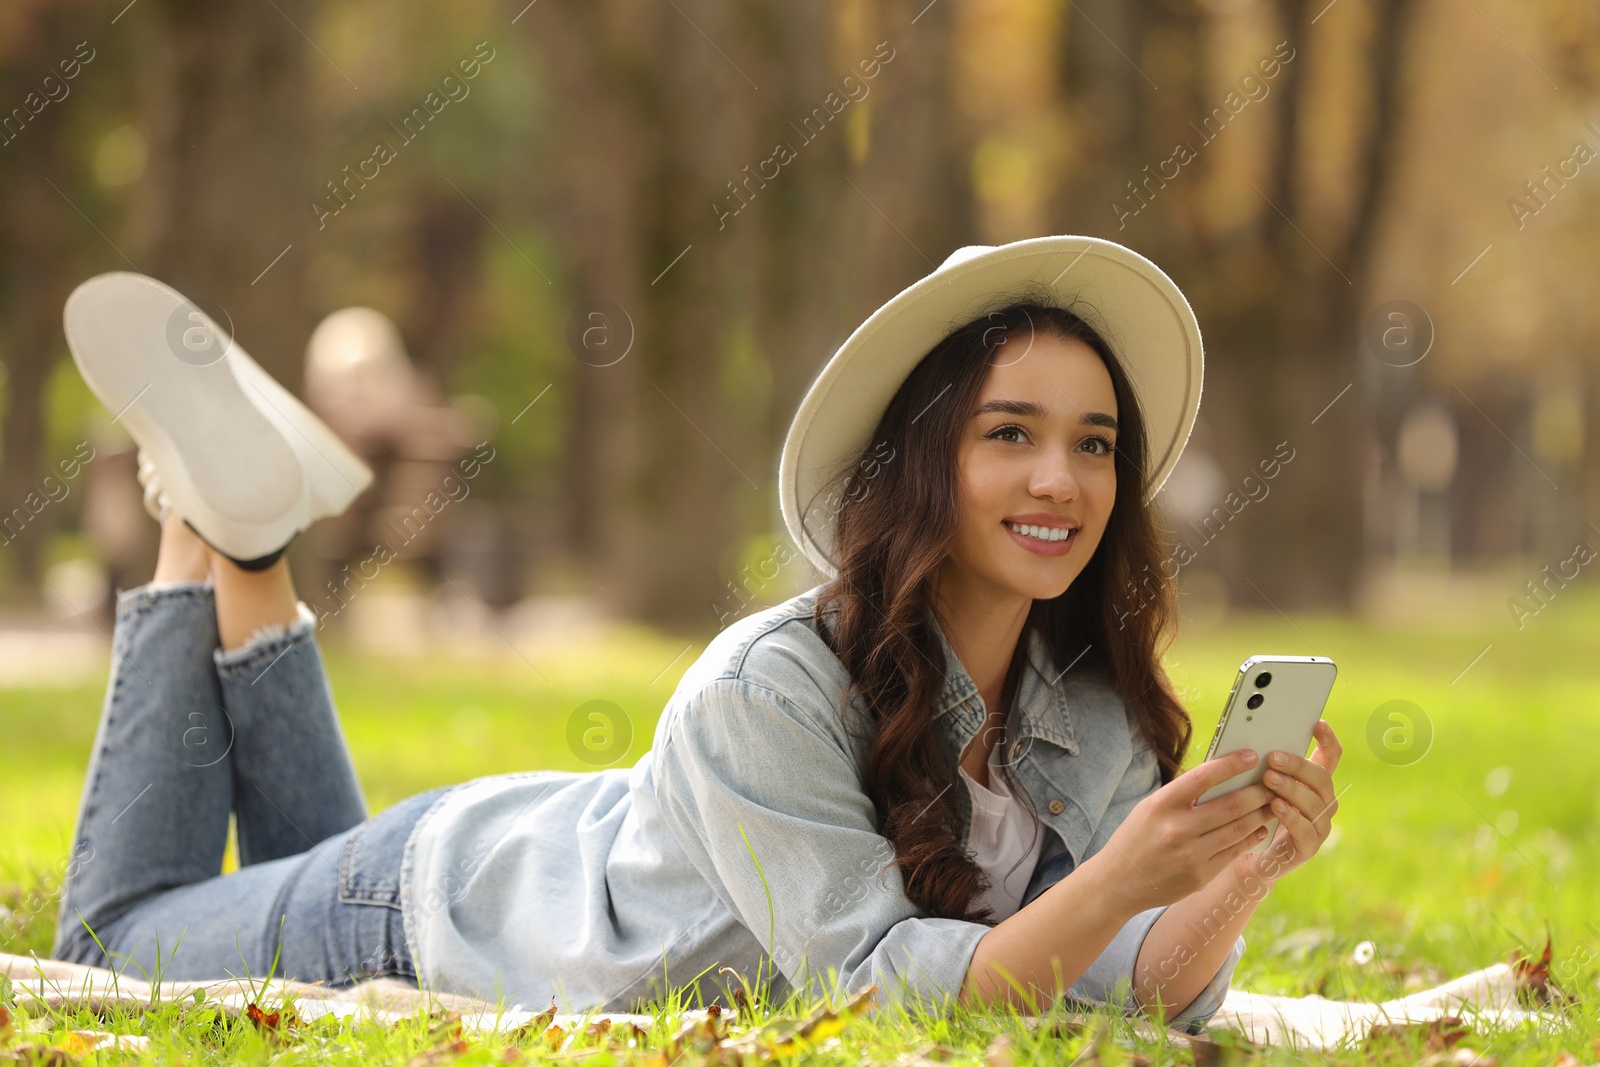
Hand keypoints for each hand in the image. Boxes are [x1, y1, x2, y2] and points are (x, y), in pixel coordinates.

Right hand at [1093, 748, 1276, 913]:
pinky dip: (1251, 838)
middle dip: (1258, 792)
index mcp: (1161, 805)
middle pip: (1231, 805)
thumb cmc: (1137, 838)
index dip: (1231, 764)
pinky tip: (1260, 828)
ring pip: (1238, 829)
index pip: (1203, 777)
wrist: (1118, 882)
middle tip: (1274, 782)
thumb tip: (1222, 777)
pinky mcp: (1201, 876)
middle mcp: (1177, 829)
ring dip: (1261, 814)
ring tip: (1273, 803)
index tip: (1251, 755)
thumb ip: (1182, 796)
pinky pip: (1234, 852)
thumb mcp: (1150, 808)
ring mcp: (1191, 855)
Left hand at [1234, 719, 1341, 884]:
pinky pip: (1306, 830)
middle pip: (1321, 777)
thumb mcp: (1255, 785)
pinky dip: (1291, 816)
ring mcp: (1319, 825)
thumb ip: (1261, 766)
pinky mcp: (1309, 847)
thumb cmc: (1250, 813)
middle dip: (1297, 765)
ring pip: (1315, 803)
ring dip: (1292, 788)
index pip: (1330, 757)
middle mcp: (1322, 802)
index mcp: (1312, 783)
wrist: (1246, 856)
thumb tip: (1249, 740)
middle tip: (1273, 758)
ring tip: (1270, 779)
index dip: (1327, 739)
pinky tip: (1276, 806)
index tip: (1316, 723)